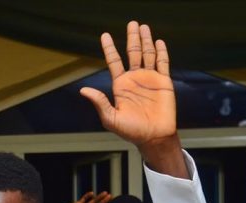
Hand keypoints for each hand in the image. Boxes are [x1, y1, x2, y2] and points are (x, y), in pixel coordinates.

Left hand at [81, 21, 185, 176]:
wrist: (153, 136)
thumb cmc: (131, 131)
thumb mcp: (111, 118)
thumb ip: (99, 102)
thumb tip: (83, 90)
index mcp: (120, 85)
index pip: (114, 61)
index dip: (109, 48)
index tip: (104, 35)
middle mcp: (134, 79)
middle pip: (132, 53)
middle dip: (131, 38)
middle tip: (131, 23)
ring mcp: (149, 79)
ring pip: (147, 54)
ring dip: (146, 40)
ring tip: (143, 26)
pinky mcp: (163, 82)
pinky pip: (162, 63)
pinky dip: (161, 52)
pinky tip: (158, 41)